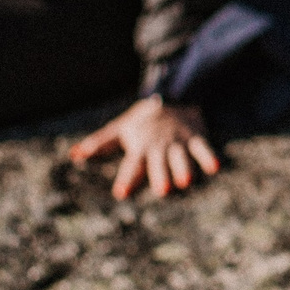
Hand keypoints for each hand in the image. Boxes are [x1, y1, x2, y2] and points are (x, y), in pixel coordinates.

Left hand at [70, 94, 222, 198]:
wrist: (170, 95)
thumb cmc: (141, 120)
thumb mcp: (119, 128)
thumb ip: (98, 143)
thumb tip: (74, 154)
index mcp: (139, 147)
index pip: (131, 165)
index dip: (127, 179)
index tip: (121, 194)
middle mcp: (158, 146)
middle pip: (158, 163)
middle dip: (160, 175)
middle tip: (162, 190)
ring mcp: (178, 141)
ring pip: (180, 156)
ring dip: (183, 168)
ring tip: (186, 181)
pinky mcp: (195, 136)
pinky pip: (202, 147)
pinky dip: (208, 156)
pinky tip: (215, 167)